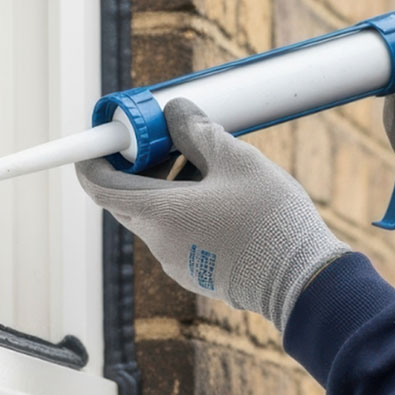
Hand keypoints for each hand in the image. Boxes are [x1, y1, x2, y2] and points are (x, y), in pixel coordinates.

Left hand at [76, 98, 350, 330]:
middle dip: (140, 167)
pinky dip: (185, 210)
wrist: (301, 280)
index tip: (106, 140)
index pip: (100, 186)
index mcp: (160, 213)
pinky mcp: (197, 273)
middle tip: (166, 142)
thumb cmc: (269, 219)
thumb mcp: (238, 160)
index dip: (94, 159)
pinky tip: (222, 197)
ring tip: (207, 165)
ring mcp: (177, 262)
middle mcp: (160, 242)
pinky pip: (177, 235)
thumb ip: (199, 133)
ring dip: (168, 187)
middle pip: (128, 199)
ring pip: (156, 216)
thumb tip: (175, 115)